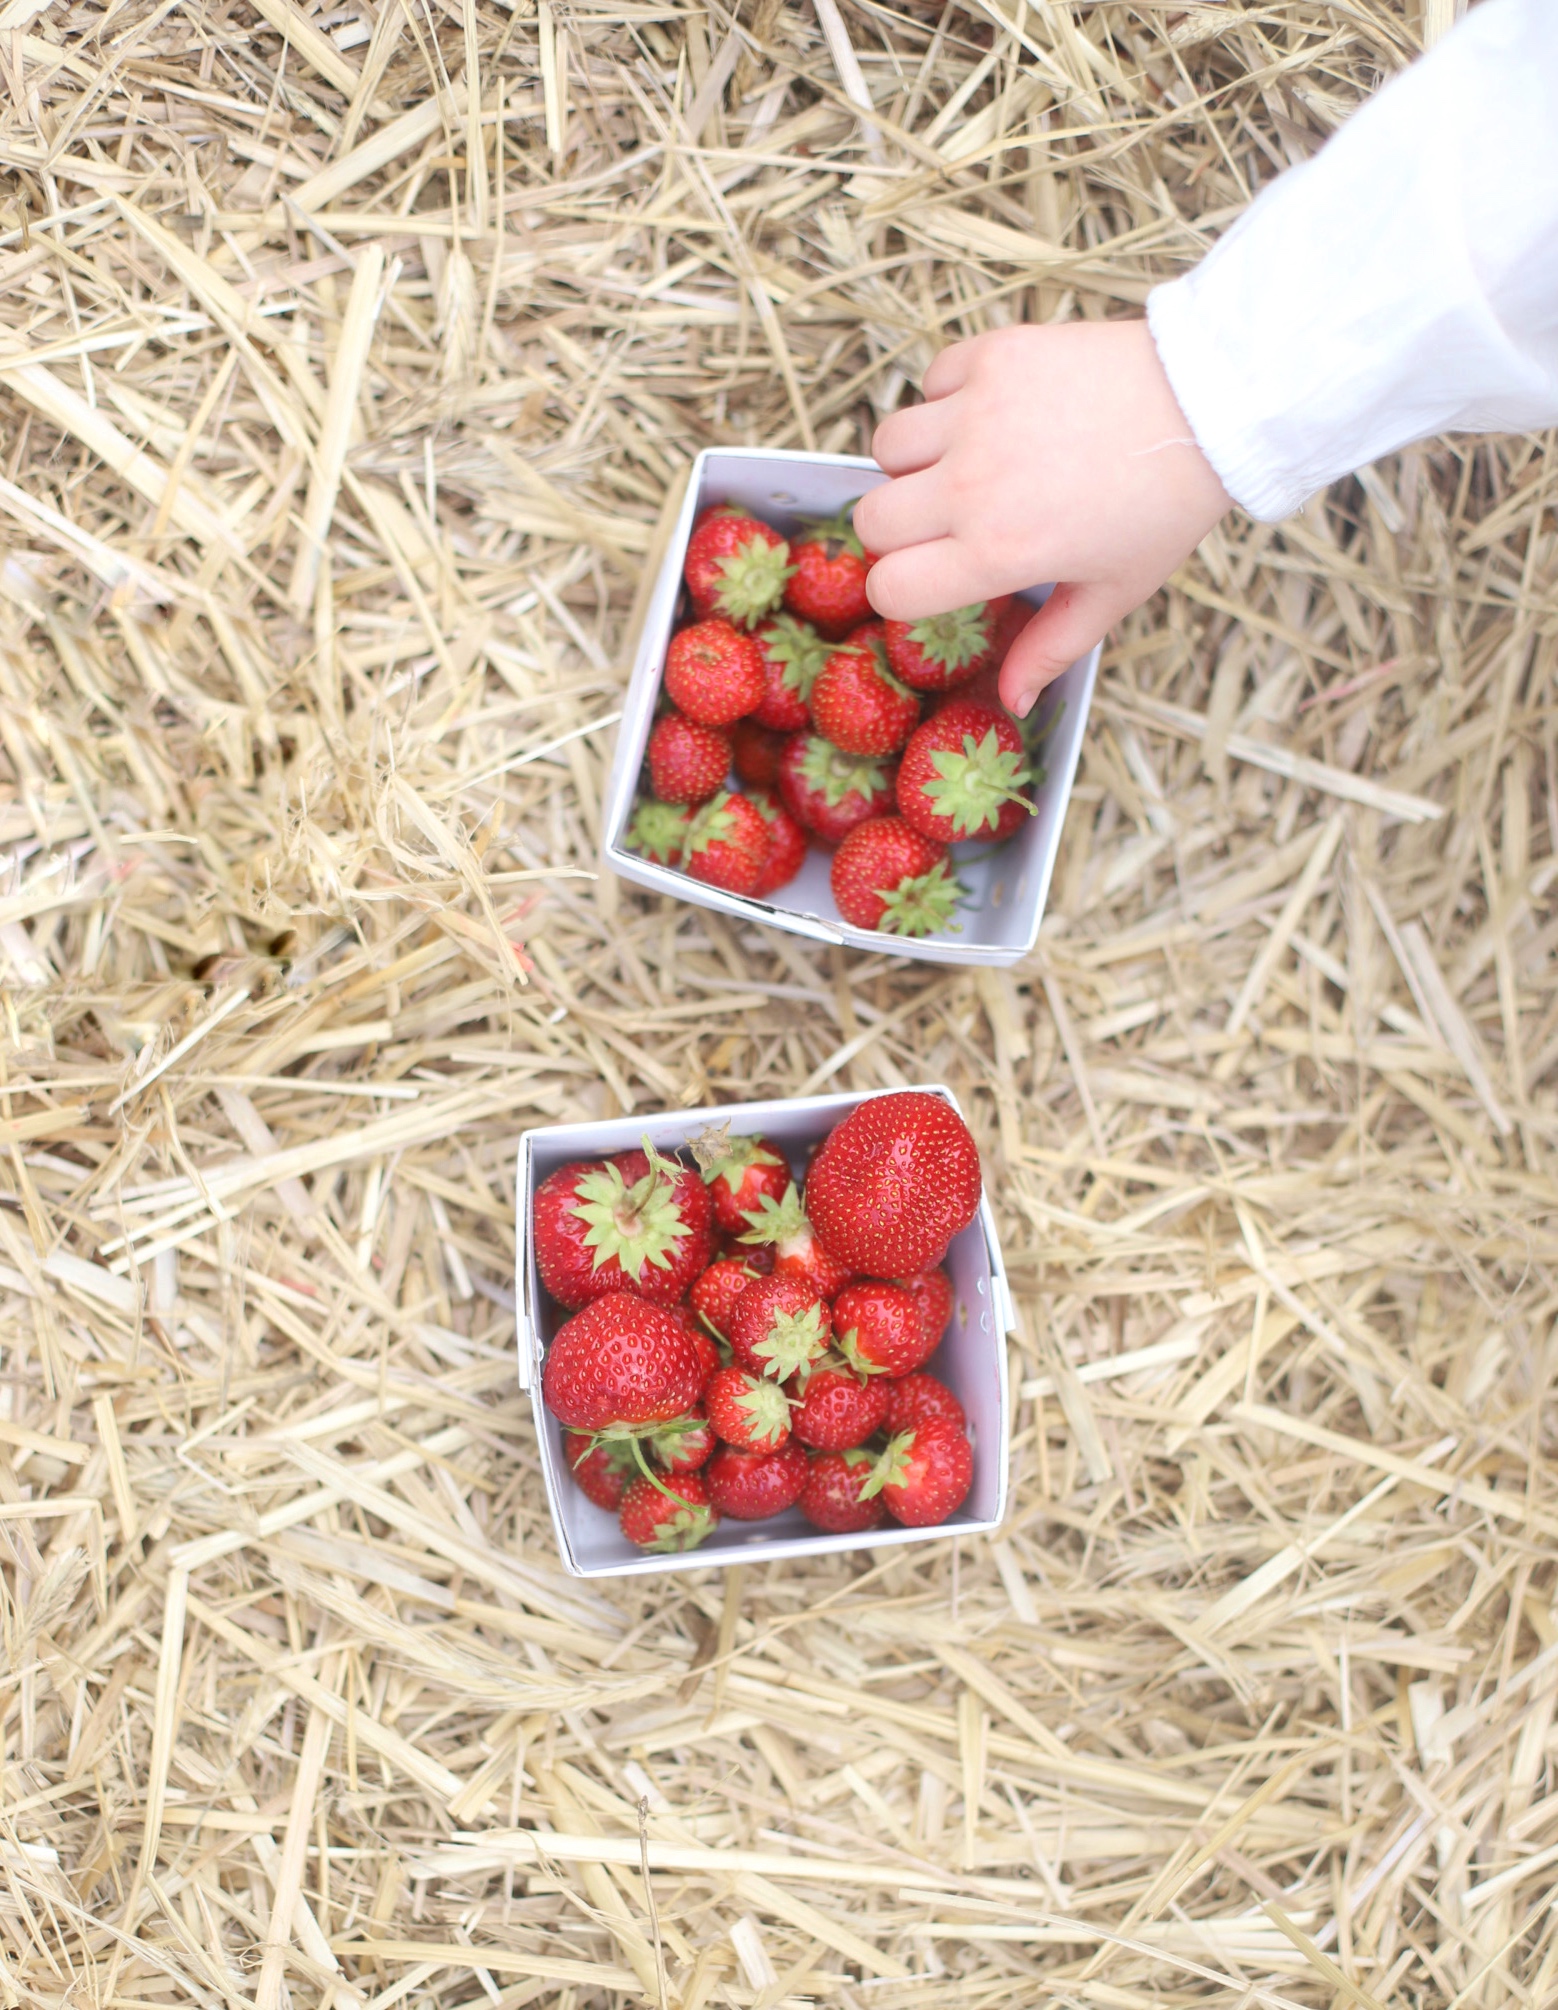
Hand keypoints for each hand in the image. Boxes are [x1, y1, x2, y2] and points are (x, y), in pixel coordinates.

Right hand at [854, 320, 1230, 715]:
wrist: (1210, 405)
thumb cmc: (1165, 506)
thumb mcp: (1113, 592)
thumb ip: (1051, 648)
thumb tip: (1012, 701)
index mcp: (998, 551)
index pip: (889, 586)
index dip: (904, 590)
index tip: (935, 577)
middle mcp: (973, 484)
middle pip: (871, 519)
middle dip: (899, 531)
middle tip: (946, 524)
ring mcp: (978, 415)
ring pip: (887, 446)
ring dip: (913, 462)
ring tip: (962, 465)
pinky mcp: (993, 357)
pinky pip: (930, 383)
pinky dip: (947, 400)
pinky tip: (991, 416)